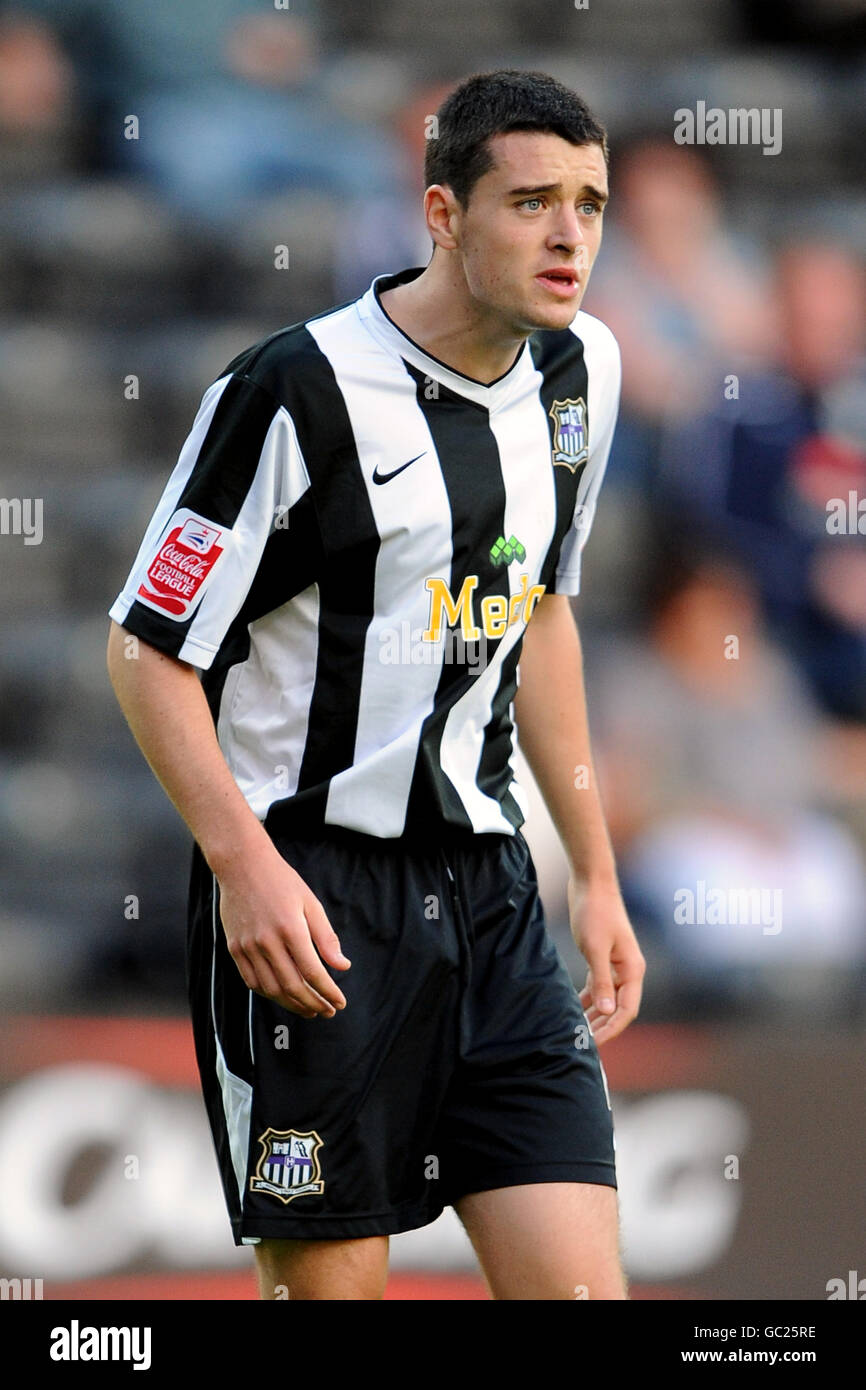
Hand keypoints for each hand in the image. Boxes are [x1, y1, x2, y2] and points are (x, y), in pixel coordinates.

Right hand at [217, 843, 350, 1018]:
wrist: (242, 866)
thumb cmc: (282, 882)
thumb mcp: (310, 903)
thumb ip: (326, 937)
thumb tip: (342, 967)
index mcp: (291, 929)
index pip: (313, 972)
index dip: (328, 992)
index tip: (340, 1002)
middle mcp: (267, 941)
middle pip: (292, 986)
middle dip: (313, 1004)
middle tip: (328, 1011)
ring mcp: (247, 946)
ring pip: (271, 989)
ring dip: (292, 1004)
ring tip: (309, 1009)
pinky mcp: (234, 948)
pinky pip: (252, 981)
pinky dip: (269, 994)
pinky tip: (283, 996)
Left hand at [569, 877, 644, 1045]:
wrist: (591, 883)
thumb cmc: (595, 912)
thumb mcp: (595, 949)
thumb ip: (601, 981)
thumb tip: (607, 1011)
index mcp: (633, 970)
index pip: (627, 1010)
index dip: (611, 1029)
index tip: (593, 1043)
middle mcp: (628, 970)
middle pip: (619, 1008)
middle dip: (603, 1026)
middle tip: (582, 1043)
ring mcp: (616, 964)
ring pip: (608, 998)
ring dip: (595, 1015)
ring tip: (578, 1031)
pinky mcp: (603, 957)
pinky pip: (598, 986)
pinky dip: (588, 998)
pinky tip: (575, 1008)